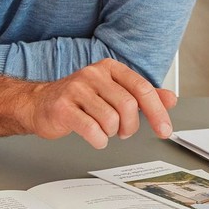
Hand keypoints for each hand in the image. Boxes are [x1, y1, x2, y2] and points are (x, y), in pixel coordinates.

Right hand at [16, 58, 176, 149]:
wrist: (38, 104)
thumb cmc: (78, 100)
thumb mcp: (113, 92)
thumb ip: (143, 95)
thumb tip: (170, 99)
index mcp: (109, 68)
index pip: (142, 88)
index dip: (157, 112)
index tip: (164, 129)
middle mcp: (93, 74)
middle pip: (128, 105)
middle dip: (131, 126)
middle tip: (124, 132)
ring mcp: (76, 90)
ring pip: (111, 120)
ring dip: (112, 133)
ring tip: (104, 130)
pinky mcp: (63, 108)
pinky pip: (92, 130)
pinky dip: (99, 140)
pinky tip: (95, 137)